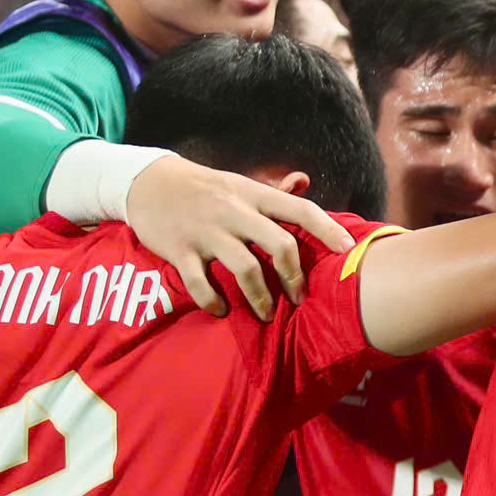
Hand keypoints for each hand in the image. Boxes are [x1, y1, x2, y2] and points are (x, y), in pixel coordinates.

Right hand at [125, 156, 352, 320]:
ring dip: (260, 297)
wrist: (147, 182)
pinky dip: (213, 302)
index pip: (300, 209)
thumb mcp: (239, 183)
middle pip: (278, 244)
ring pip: (244, 268)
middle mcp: (234, 211)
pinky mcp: (179, 250)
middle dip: (294, 276)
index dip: (328, 229)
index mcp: (254, 194)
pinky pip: (200, 283)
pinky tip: (221, 310)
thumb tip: (304, 181)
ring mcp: (206, 231)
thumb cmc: (204, 188)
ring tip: (266, 314)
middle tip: (299, 298)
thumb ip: (273, 190)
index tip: (348, 251)